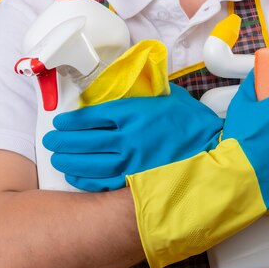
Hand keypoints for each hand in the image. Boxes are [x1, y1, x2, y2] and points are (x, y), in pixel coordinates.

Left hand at [42, 84, 222, 190]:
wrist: (218, 154)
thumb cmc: (195, 124)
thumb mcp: (171, 97)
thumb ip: (146, 92)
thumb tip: (129, 85)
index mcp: (135, 113)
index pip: (93, 116)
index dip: (72, 121)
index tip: (60, 122)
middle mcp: (129, 138)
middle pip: (85, 140)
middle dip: (63, 140)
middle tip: (50, 140)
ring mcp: (132, 163)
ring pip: (89, 162)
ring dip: (68, 159)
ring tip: (57, 157)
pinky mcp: (136, 183)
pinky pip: (103, 182)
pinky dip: (85, 179)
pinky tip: (74, 175)